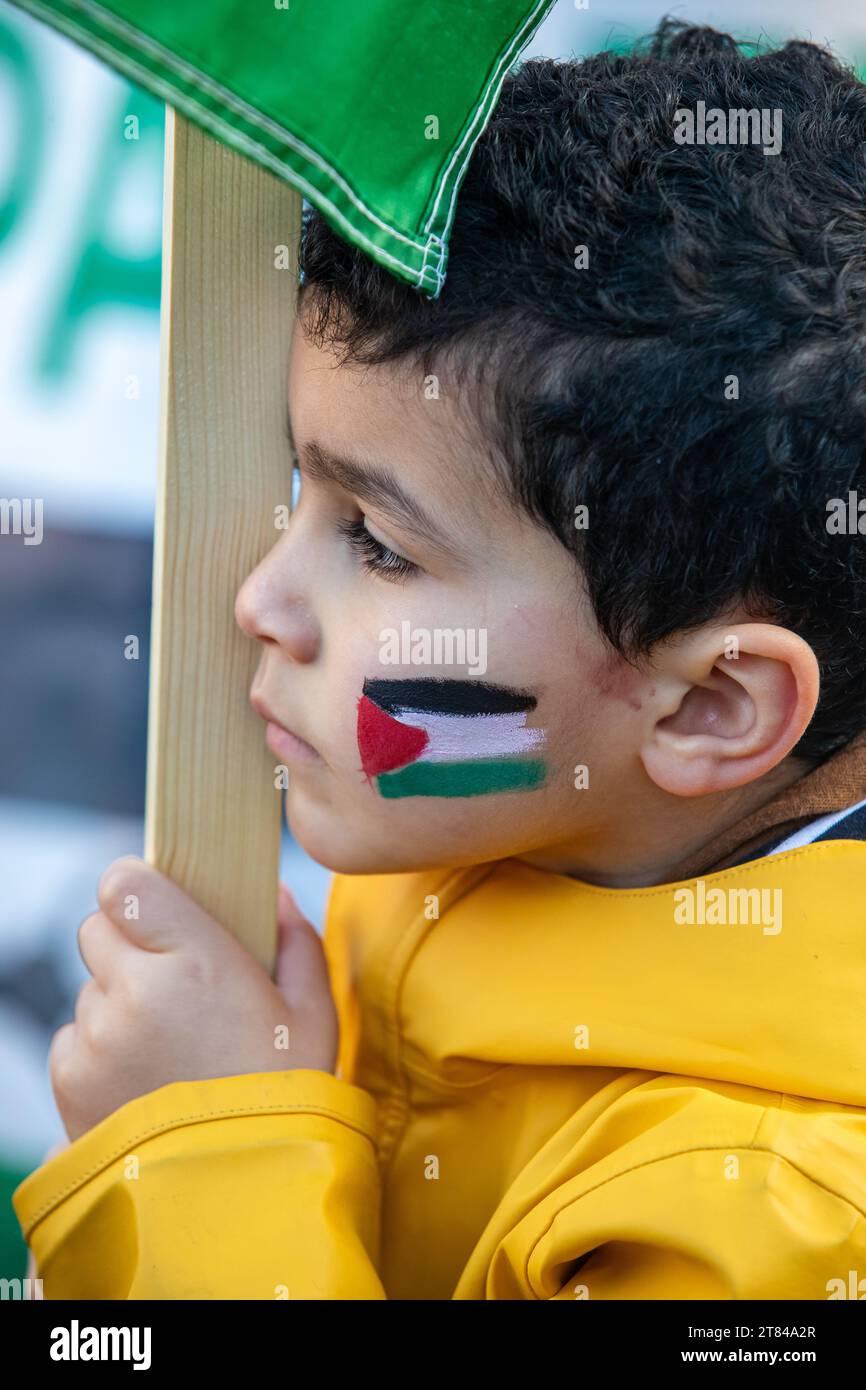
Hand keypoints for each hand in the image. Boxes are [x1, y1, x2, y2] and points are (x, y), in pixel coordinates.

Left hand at [49, 858, 337, 1142]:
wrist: (239, 1192)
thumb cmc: (286, 1098)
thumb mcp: (314, 1015)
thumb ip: (296, 942)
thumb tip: (278, 895)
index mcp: (195, 959)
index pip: (124, 883)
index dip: (135, 888)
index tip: (155, 906)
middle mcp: (134, 990)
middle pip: (95, 928)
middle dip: (126, 945)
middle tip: (168, 980)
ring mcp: (97, 1036)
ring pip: (88, 988)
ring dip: (115, 1002)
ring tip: (165, 1044)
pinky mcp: (70, 1079)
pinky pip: (72, 1038)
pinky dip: (97, 1049)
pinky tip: (142, 1078)